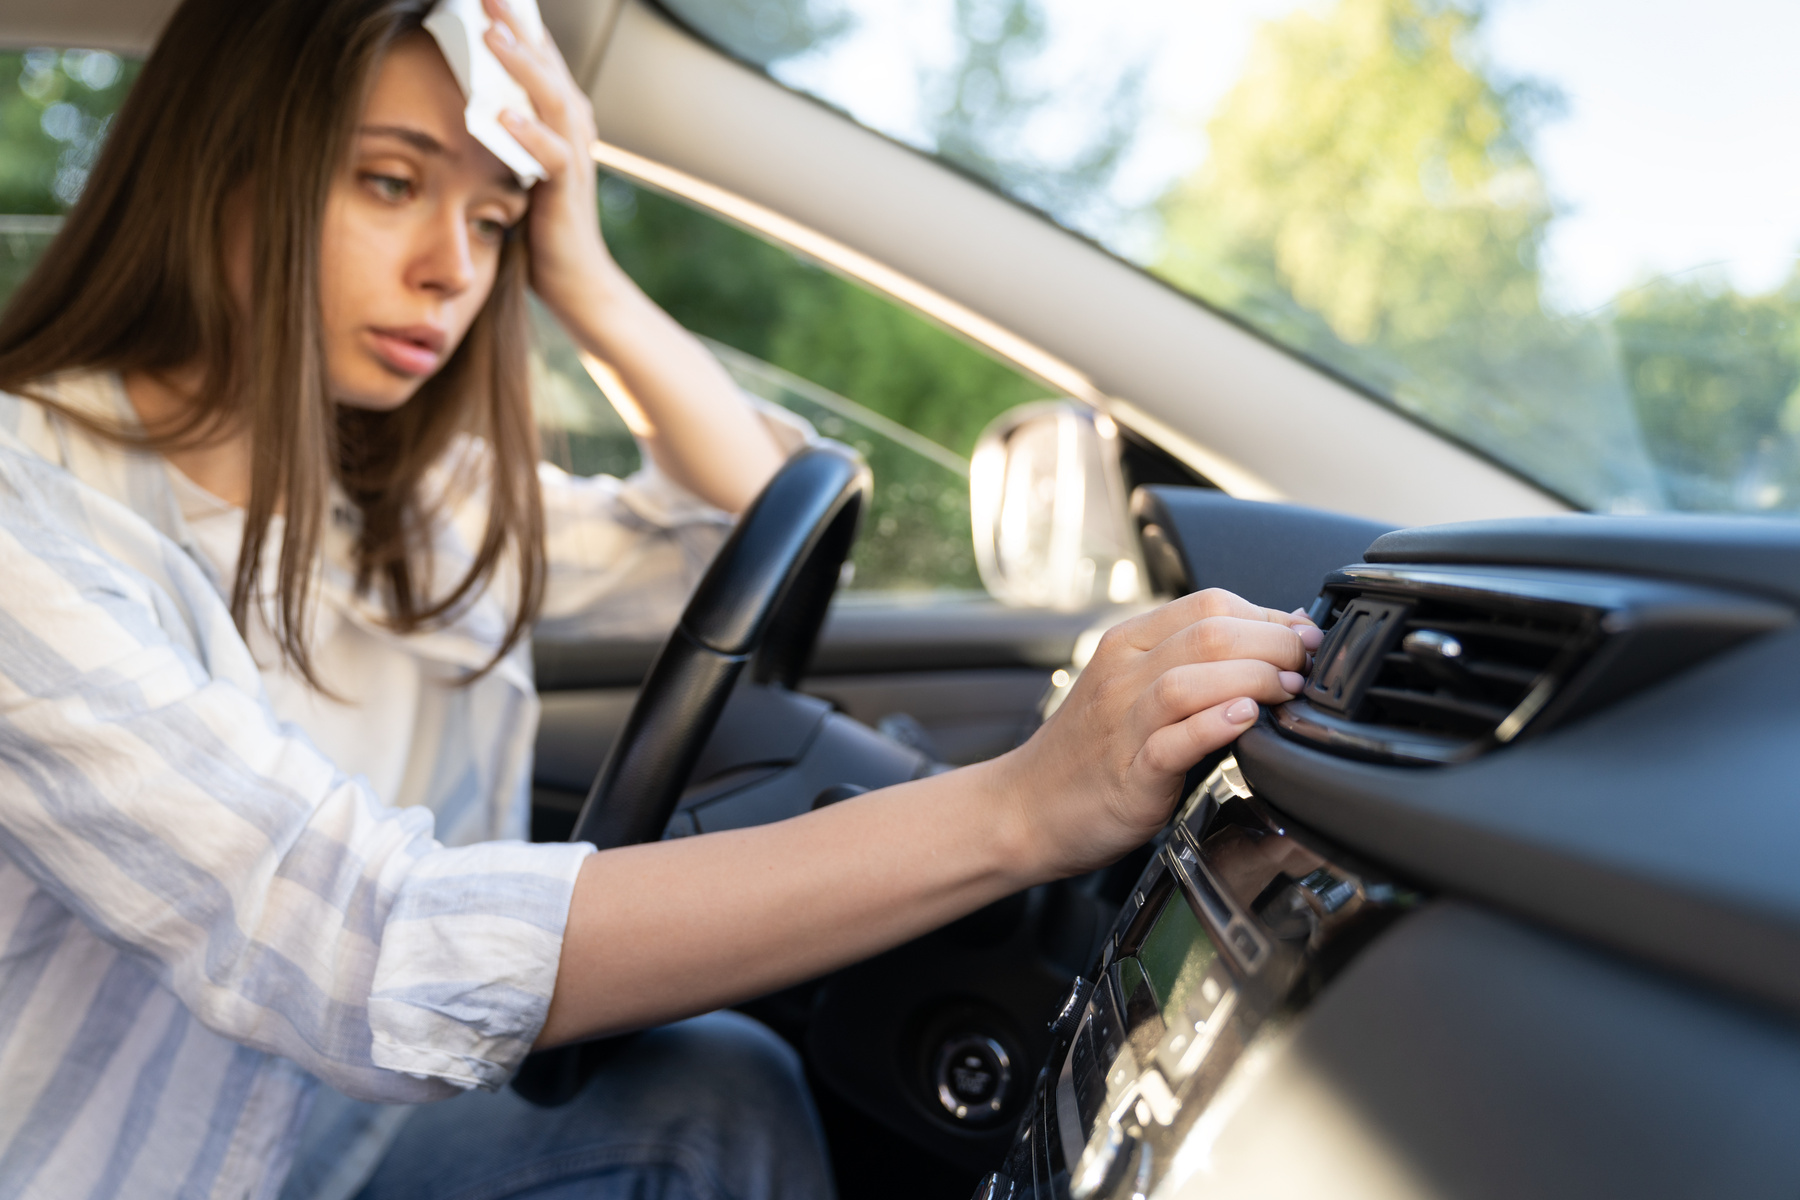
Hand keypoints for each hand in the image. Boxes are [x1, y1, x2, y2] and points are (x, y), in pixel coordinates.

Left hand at [481, 0, 615, 326]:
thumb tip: (464, 97)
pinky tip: (500, 113)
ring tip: (492, 34)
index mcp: (559, 120)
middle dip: (518, 25)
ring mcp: (575, 160)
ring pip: (553, 100)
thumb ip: (501, 131)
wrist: (578, 285)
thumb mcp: (515, 165)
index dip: (516, 23)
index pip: (538, 58)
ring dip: (522, 66)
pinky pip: (552, 157)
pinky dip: (527, 133)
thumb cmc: (540, 228)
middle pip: (547, 65)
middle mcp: (573, 132)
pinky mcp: (567, 195)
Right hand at [1001, 589, 1320, 878]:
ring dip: (1253, 678)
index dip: (1268, 614)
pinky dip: (1213, 726)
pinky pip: (1173, 741)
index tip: (1304, 637)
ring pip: (1191, 678)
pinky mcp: (1128, 776)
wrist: (1026, 808)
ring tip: (1288, 690)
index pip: (1207, 603)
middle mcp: (1122, 675)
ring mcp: (1121, 724)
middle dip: (1275, 642)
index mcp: (1127, 644)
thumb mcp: (1132, 688)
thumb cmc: (1092, 752)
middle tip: (1307, 665)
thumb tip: (1274, 644)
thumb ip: (1190, 664)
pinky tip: (1244, 721)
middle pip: (1208, 633)